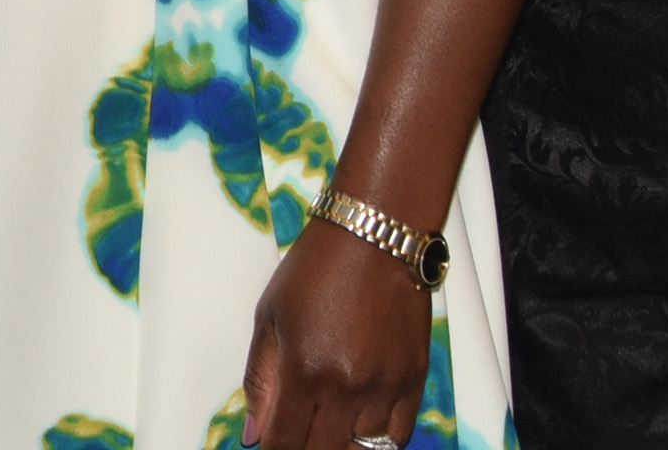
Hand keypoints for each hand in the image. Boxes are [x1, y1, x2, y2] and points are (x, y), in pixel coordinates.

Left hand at [238, 218, 427, 447]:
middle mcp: (347, 388)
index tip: (271, 445)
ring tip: (326, 431)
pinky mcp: (414, 380)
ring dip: (340, 446)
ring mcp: (385, 387)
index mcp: (304, 371)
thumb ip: (260, 380)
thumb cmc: (315, 269)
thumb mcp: (270, 317)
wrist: (375, 237)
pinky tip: (360, 430)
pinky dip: (377, 442)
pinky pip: (398, 436)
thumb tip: (254, 434)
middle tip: (297, 437)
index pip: (286, 442)